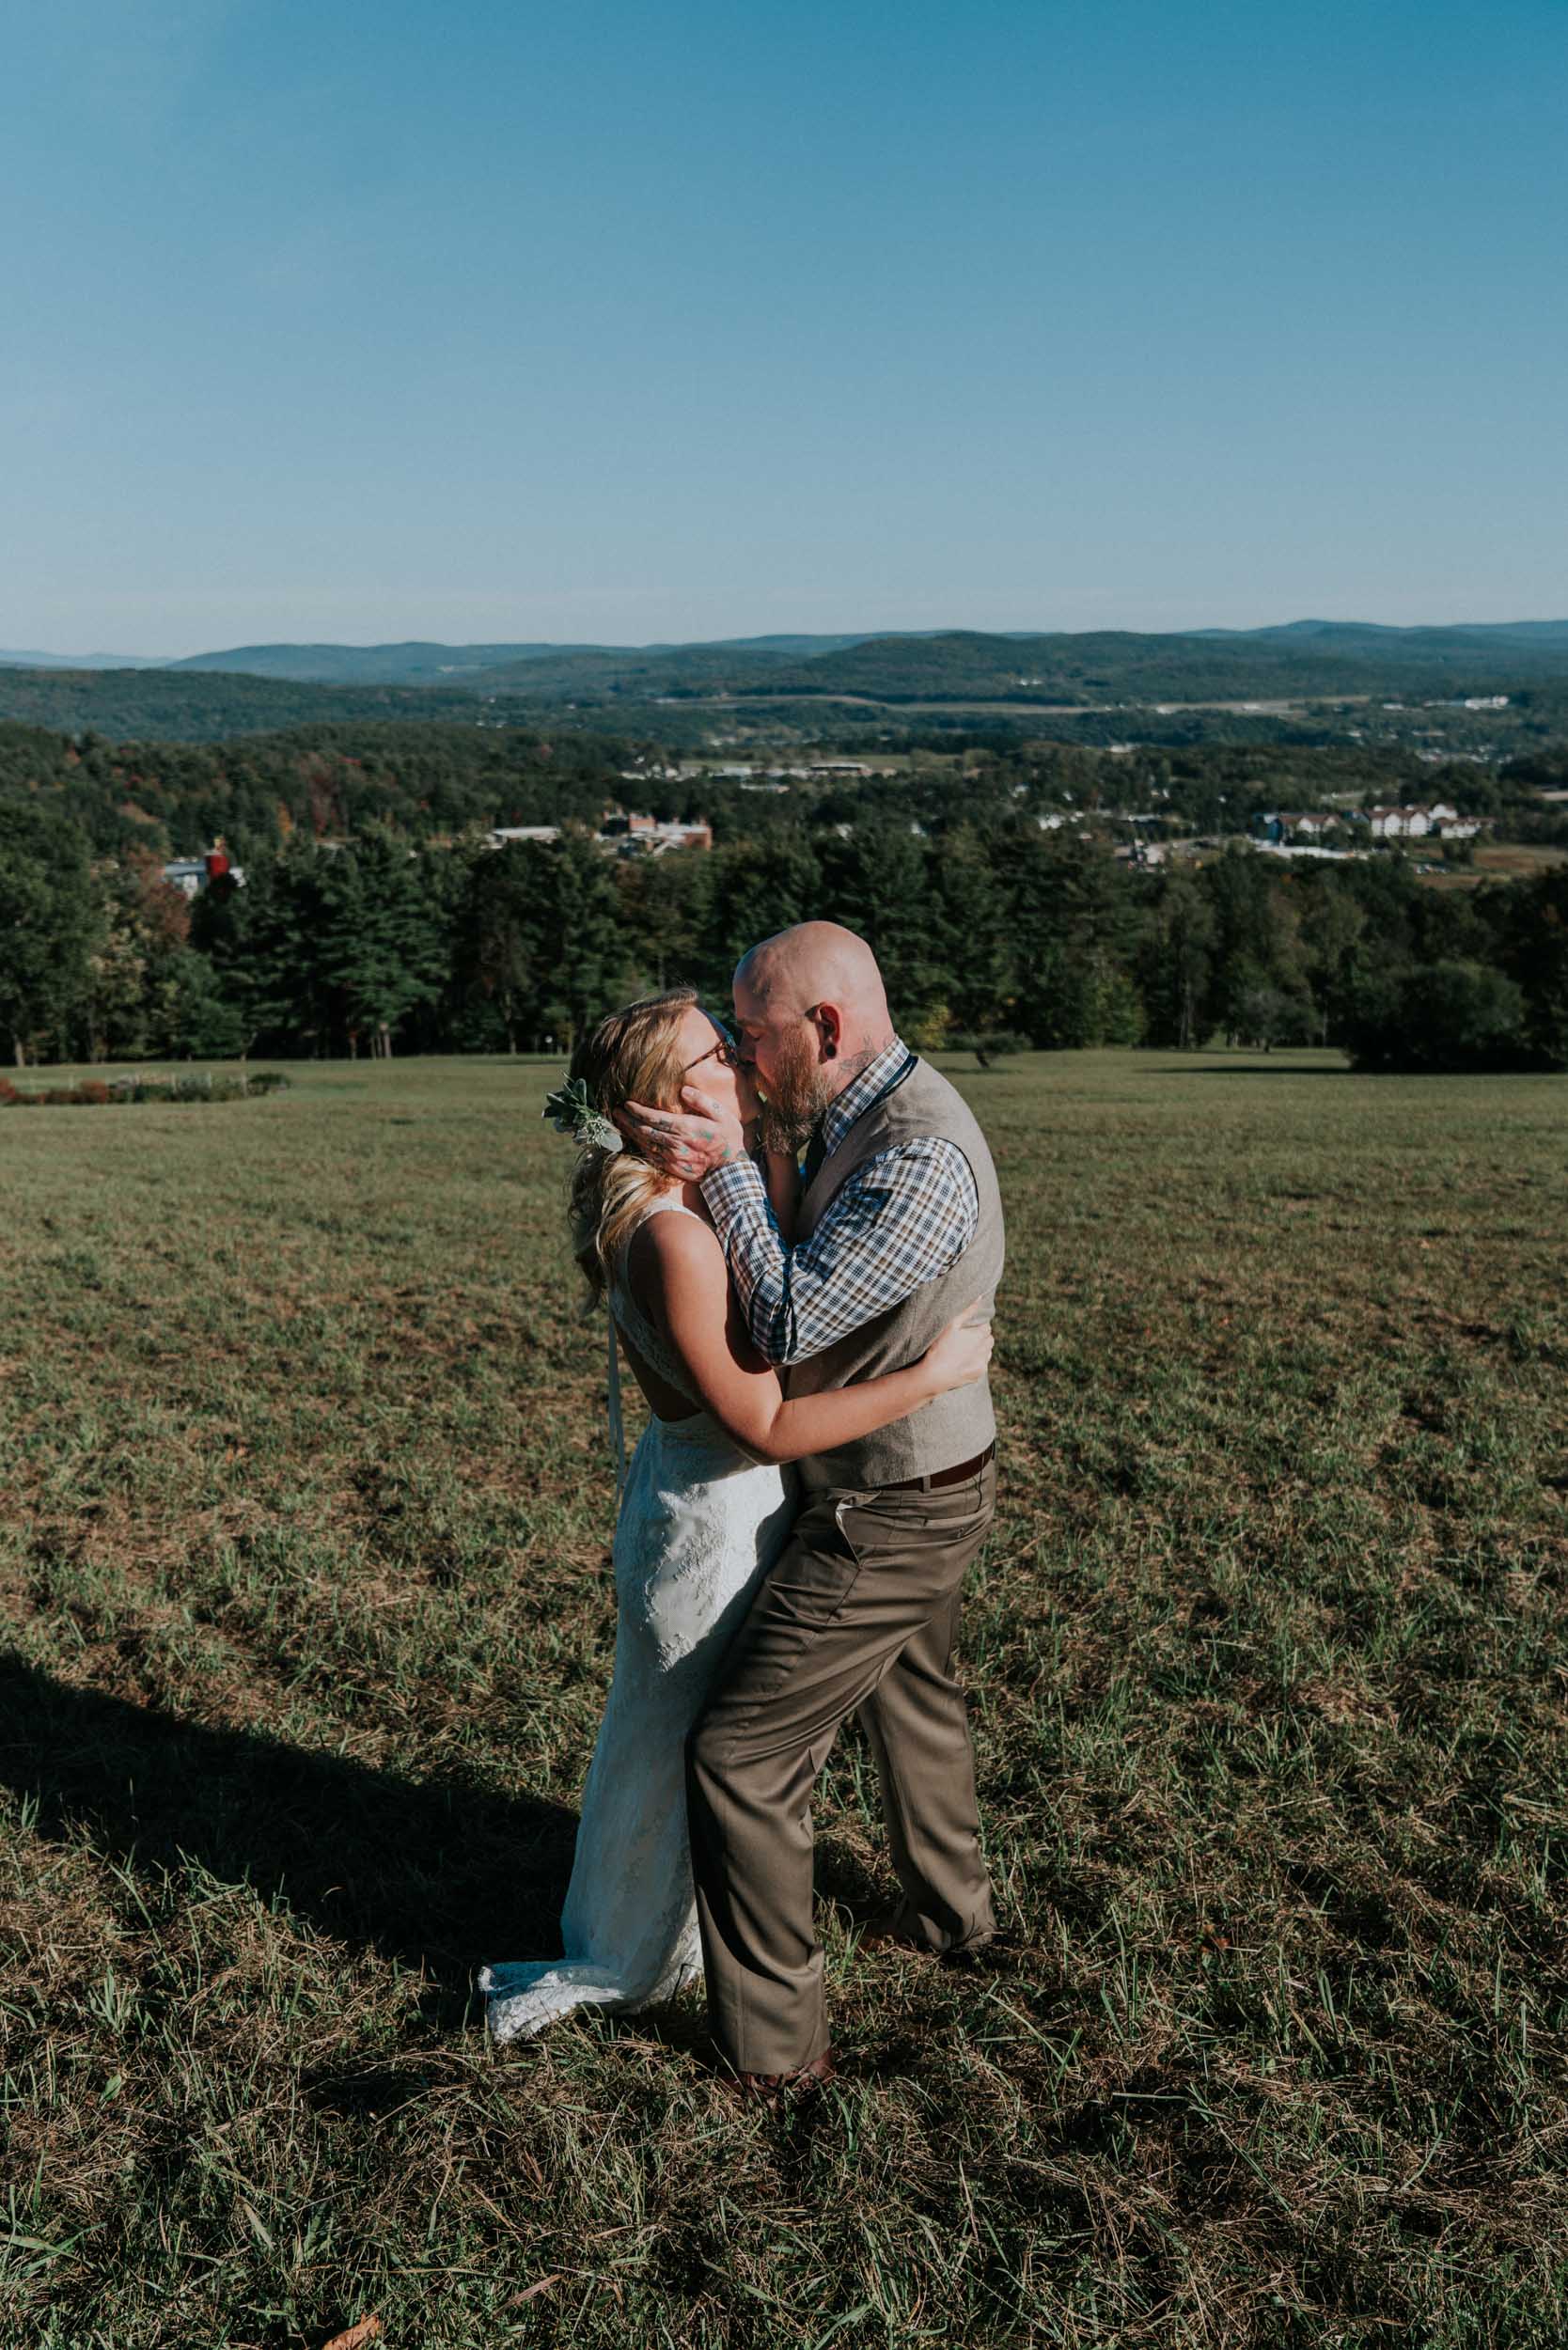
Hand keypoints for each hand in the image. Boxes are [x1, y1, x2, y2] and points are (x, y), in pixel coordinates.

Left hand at [618, 1086, 747, 1179]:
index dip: (637, 1110)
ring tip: (620, 1122)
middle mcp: (674, 1143)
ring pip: (644, 1143)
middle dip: (628, 1120)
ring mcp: (671, 1157)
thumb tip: (684, 1091)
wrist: (730, 1171)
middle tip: (616, 1111)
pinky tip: (634, 1139)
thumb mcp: (722, 1115)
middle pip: (644, 1130)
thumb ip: (702, 1101)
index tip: (626, 1103)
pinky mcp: (671, 1167)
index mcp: (685, 1128)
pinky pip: (650, 1155)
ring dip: (630, 1132)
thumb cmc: (729, 1140)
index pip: (653, 1117)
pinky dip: (639, 1146)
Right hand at [921, 1305, 993, 1395]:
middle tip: (965, 1340)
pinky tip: (963, 1361)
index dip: (977, 1327)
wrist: (934, 1374)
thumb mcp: (952, 1325)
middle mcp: (985, 1349)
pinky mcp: (978, 1374)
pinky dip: (976, 1362)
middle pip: (989, 1339)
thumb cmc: (940, 1347)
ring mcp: (982, 1363)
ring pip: (987, 1352)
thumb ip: (968, 1311)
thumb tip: (981, 1297)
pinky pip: (982, 1364)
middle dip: (981, 1338)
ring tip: (964, 1351)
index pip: (986, 1326)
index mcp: (980, 1335)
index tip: (967, 1330)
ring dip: (980, 1349)